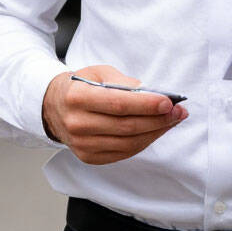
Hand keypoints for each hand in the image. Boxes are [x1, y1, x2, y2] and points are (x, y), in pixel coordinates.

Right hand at [42, 64, 187, 164]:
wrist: (53, 107)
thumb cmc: (80, 86)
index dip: (146, 104)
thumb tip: (150, 92)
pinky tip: (155, 131)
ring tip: (172, 121)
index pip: (119, 104)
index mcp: (77, 97)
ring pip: (128, 143)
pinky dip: (143, 142)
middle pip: (126, 126)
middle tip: (178, 111)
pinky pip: (123, 153)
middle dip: (157, 119)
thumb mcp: (98, 72)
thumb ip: (123, 82)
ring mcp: (82, 144)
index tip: (168, 102)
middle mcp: (77, 124)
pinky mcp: (88, 157)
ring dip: (155, 133)